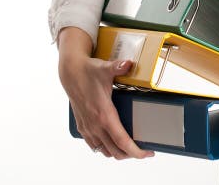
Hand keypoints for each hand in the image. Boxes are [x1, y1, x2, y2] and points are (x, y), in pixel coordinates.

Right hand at [57, 27, 154, 159]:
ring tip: (130, 147)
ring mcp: (88, 128)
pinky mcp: (82, 127)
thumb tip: (128, 64)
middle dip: (131, 154)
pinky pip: (94, 145)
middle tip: (143, 149)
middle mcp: (95, 125)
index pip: (122, 141)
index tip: (147, 153)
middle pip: (115, 151)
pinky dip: (105, 148)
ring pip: (104, 151)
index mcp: (104, 115)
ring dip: (118, 152)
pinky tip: (112, 142)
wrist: (71, 73)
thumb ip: (118, 67)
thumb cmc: (89, 72)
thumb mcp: (105, 68)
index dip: (136, 151)